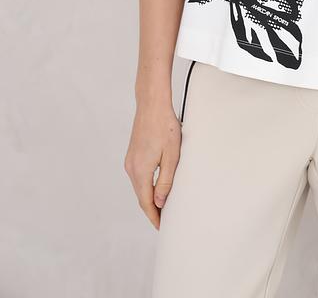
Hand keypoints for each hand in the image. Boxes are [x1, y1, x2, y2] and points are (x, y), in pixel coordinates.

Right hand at [124, 98, 181, 228]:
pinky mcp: (132, 154)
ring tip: (162, 207)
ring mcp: (130, 161)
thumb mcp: (172, 155)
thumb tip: (159, 202)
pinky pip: (138, 177)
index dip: (154, 217)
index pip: (146, 202)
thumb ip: (165, 180)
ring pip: (139, 187)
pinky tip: (155, 187)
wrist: (152, 104)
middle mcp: (131, 168)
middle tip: (164, 222)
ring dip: (149, 198)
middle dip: (152, 210)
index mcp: (141, 170)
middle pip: (141, 197)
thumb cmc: (165, 126)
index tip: (162, 227)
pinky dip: (146, 186)